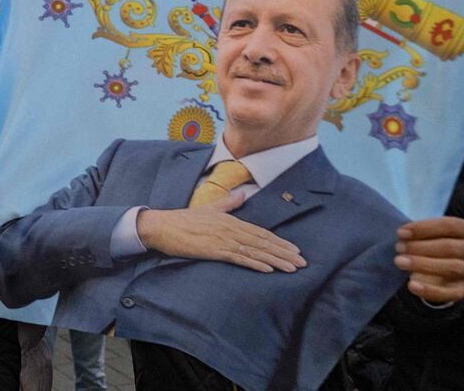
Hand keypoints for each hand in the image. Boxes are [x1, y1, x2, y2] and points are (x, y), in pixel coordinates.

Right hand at [137, 192, 306, 272]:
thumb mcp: (208, 209)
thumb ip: (227, 203)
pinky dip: (254, 263)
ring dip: (275, 260)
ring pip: (254, 251)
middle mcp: (230, 228)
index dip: (279, 242)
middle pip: (262, 242)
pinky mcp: (213, 250)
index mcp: (230, 219)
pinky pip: (238, 258)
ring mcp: (222, 239)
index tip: (294, 250)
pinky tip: (267, 269)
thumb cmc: (182, 220)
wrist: (161, 226)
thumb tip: (242, 194)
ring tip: (291, 268)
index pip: (260, 232)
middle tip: (302, 262)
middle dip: (283, 252)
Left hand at [395, 216, 463, 303]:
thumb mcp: (428, 232)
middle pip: (450, 247)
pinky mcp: (463, 289)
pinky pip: (451, 293)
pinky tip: (411, 285)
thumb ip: (419, 232)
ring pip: (452, 268)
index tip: (400, 233)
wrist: (438, 265)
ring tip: (400, 262)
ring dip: (423, 265)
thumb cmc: (430, 241)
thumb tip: (402, 236)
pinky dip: (430, 290)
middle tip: (398, 248)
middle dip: (420, 247)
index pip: (449, 226)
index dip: (423, 229)